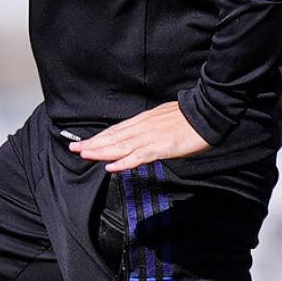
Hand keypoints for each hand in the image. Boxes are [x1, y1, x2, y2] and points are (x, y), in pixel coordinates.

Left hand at [70, 102, 208, 171]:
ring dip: (101, 151)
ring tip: (85, 154)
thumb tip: (140, 135)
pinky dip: (123, 162)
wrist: (207, 113)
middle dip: (93, 144)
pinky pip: (138, 157)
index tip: (85, 142)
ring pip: (121, 146)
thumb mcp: (164, 118)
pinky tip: (111, 167)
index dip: (99, 137)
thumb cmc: (189, 118)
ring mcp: (151, 137)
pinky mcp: (161, 147)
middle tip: (74, 149)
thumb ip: (150, 127)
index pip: (116, 130)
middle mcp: (143, 127)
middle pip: (114, 137)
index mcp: (144, 121)